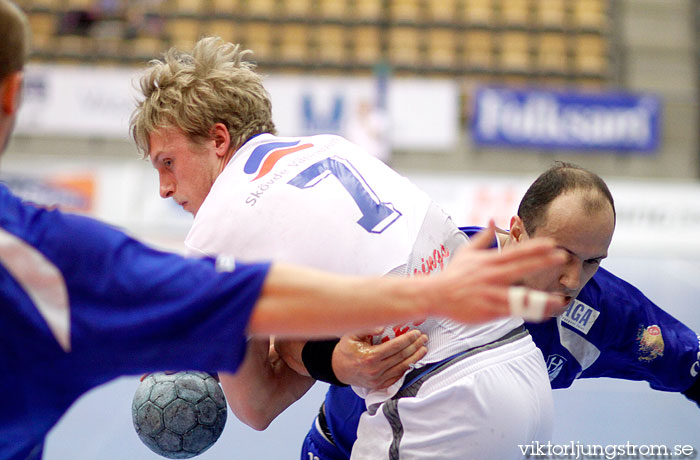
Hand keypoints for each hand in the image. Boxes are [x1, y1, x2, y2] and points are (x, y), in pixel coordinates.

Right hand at [332, 329, 427, 388]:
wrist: (338, 369)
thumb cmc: (346, 350)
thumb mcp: (351, 335)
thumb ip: (367, 328)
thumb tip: (383, 326)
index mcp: (369, 357)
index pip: (394, 347)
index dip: (407, 339)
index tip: (415, 333)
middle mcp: (375, 370)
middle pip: (401, 357)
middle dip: (415, 346)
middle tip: (423, 338)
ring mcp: (378, 379)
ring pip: (402, 367)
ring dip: (415, 357)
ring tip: (423, 349)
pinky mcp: (380, 385)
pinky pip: (398, 376)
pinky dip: (407, 367)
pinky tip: (413, 360)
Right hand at [432, 221, 567, 322]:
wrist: (435, 294)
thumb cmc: (453, 274)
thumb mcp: (467, 251)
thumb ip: (483, 237)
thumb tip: (493, 220)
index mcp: (489, 261)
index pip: (516, 252)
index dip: (534, 247)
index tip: (551, 243)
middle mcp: (492, 276)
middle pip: (521, 267)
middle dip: (542, 262)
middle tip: (562, 256)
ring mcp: (490, 294)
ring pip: (519, 295)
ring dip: (540, 297)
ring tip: (558, 298)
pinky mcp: (488, 310)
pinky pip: (511, 312)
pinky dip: (527, 313)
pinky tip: (542, 314)